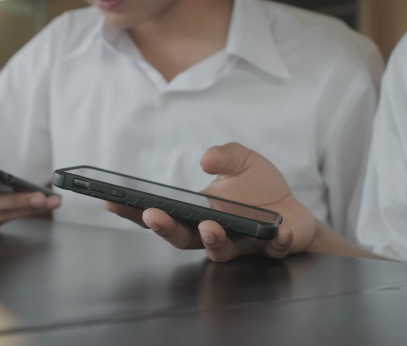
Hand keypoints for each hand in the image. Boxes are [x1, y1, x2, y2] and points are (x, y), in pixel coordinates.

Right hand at [105, 143, 320, 261]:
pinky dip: (277, 242)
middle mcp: (215, 234)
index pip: (163, 215)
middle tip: (151, 216)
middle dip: (166, 229)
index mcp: (199, 214)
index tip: (111, 201)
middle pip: (183, 239)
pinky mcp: (273, 247)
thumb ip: (224, 155)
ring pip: (221, 252)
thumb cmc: (261, 189)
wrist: (295, 211)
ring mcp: (243, 244)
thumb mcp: (241, 160)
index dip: (135, 211)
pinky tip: (280, 233)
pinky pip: (274, 249)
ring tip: (210, 226)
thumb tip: (205, 161)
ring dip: (213, 240)